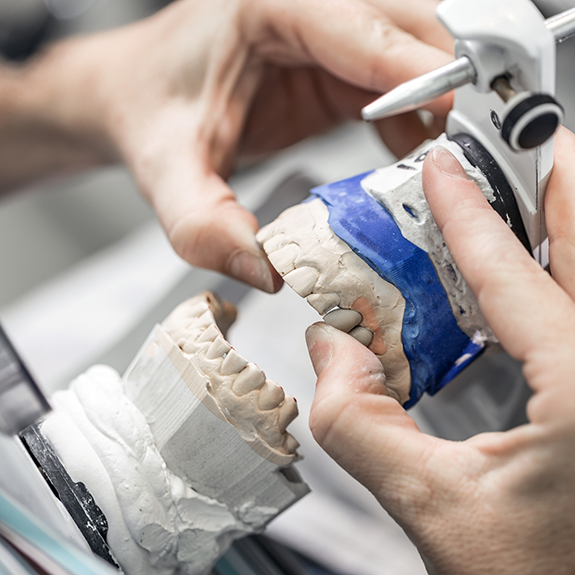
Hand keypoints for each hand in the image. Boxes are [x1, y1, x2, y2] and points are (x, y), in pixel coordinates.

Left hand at [0, 0, 451, 290]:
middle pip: (410, 28)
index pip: (361, 26)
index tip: (455, 114)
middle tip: (464, 153)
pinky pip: (403, 86)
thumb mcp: (167, 171)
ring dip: (443, 107)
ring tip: (452, 166)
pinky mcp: (340, 65)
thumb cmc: (151, 111)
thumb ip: (205, 224)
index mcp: (268, 4)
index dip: (416, 72)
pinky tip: (418, 164)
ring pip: (419, 54)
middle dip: (447, 87)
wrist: (139, 95)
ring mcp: (330, 33)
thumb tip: (270, 272)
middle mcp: (308, 5)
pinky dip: (422, 123)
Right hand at [306, 127, 574, 573]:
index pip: (515, 274)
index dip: (467, 214)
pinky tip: (533, 270)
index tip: (443, 171)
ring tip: (526, 187)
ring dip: (563, 216)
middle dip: (552, 176)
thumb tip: (332, 352)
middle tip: (518, 138)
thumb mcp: (428, 505)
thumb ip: (357, 420)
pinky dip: (562, 270)